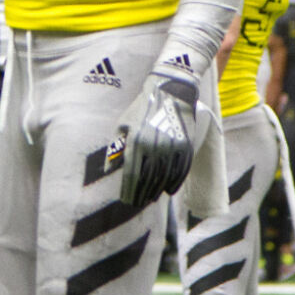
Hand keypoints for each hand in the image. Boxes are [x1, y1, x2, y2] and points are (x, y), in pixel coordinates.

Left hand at [112, 66, 197, 207]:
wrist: (171, 92)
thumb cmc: (141, 108)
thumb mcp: (123, 124)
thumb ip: (116, 148)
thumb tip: (108, 169)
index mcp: (137, 141)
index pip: (132, 174)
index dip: (129, 190)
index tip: (126, 200)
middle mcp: (155, 146)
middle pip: (148, 179)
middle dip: (141, 194)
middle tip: (136, 203)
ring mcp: (172, 147)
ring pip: (164, 178)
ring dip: (156, 191)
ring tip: (149, 198)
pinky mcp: (186, 146)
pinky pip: (180, 171)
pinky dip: (174, 183)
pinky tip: (167, 191)